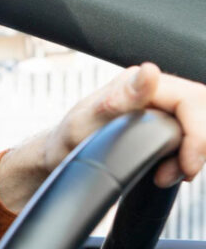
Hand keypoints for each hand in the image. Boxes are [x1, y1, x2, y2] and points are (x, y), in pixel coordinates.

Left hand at [0, 62, 205, 211]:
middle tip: (174, 175)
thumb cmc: (66, 141)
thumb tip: (150, 72)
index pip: (193, 101)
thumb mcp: (87, 122)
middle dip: (197, 147)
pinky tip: (165, 172)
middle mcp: (153, 90)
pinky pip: (187, 137)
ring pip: (197, 126)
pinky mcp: (160, 124)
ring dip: (190, 155)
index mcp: (138, 82)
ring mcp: (158, 107)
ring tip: (165, 176)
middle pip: (201, 112)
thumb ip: (120, 100)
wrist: (57, 158)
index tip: (187, 166)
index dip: (198, 134)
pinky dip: (183, 158)